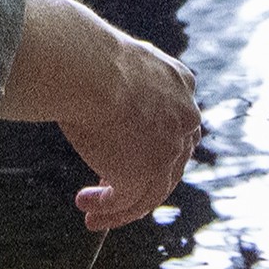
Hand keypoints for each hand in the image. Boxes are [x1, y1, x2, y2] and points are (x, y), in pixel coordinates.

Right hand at [0, 0, 201, 230]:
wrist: (85, 67)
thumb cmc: (83, 54)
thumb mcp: (113, 60)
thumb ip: (116, 79)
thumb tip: (86, 77)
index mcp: (180, 83)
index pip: (177, 123)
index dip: (153, 144)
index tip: (124, 152)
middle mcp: (185, 117)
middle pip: (170, 161)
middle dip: (138, 178)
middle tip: (108, 189)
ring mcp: (169, 148)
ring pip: (152, 190)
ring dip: (121, 206)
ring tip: (93, 214)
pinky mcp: (146, 173)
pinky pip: (128, 201)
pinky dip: (108, 209)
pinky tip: (85, 206)